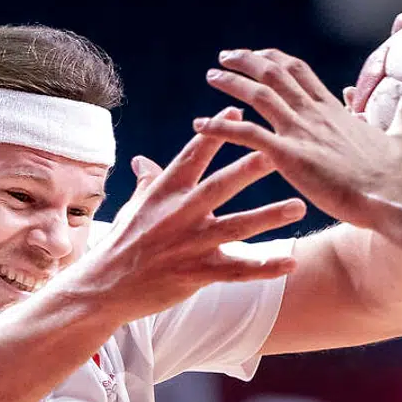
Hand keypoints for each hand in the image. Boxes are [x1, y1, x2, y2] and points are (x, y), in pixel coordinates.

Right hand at [67, 120, 303, 324]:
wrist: (103, 288)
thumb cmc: (120, 245)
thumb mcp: (133, 208)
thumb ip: (147, 182)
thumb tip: (143, 160)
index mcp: (164, 192)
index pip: (193, 155)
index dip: (217, 132)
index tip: (239, 112)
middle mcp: (179, 214)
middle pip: (221, 185)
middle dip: (252, 166)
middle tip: (282, 151)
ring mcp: (189, 244)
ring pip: (237, 226)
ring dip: (269, 216)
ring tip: (298, 206)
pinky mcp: (197, 274)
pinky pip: (238, 270)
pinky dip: (265, 267)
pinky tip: (290, 262)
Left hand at [194, 48, 401, 222]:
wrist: (392, 197)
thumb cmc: (396, 175)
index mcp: (334, 109)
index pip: (300, 72)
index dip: (275, 60)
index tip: (258, 56)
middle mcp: (314, 113)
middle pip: (275, 73)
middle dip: (247, 61)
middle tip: (225, 58)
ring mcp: (301, 131)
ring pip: (258, 95)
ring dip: (231, 84)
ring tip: (211, 77)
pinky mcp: (289, 155)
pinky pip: (247, 134)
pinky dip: (219, 127)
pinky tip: (199, 126)